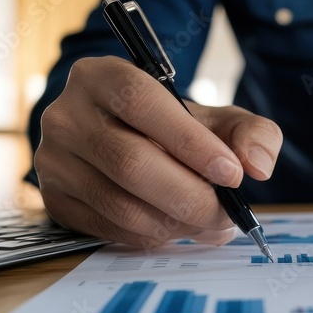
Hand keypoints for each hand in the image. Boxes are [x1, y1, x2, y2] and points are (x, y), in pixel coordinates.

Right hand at [34, 56, 282, 247]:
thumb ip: (251, 133)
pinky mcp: (54, 199)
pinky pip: (108, 229)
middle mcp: (67, 115)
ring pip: (120, 204)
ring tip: (209, 224)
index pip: (142, 102)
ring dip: (175, 223)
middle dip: (191, 197)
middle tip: (227, 215)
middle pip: (131, 163)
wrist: (126, 142)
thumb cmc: (175, 129)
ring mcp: (53, 159)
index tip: (232, 174)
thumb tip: (258, 166)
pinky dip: (152, 236)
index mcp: (104, 76)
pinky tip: (178, 227)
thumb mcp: (218, 119)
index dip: (191, 143)